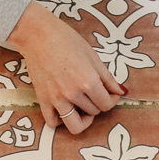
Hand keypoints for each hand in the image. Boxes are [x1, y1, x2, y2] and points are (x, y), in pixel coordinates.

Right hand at [10, 1, 123, 134]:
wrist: (38, 34)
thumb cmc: (65, 39)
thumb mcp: (92, 56)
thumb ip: (108, 77)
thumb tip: (121, 91)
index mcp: (88, 80)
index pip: (107, 104)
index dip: (113, 99)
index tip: (111, 94)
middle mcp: (73, 93)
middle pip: (94, 112)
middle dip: (98, 104)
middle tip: (96, 93)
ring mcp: (56, 98)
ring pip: (76, 125)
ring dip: (83, 118)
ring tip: (83, 108)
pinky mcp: (43, 99)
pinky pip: (53, 122)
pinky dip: (60, 121)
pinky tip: (65, 109)